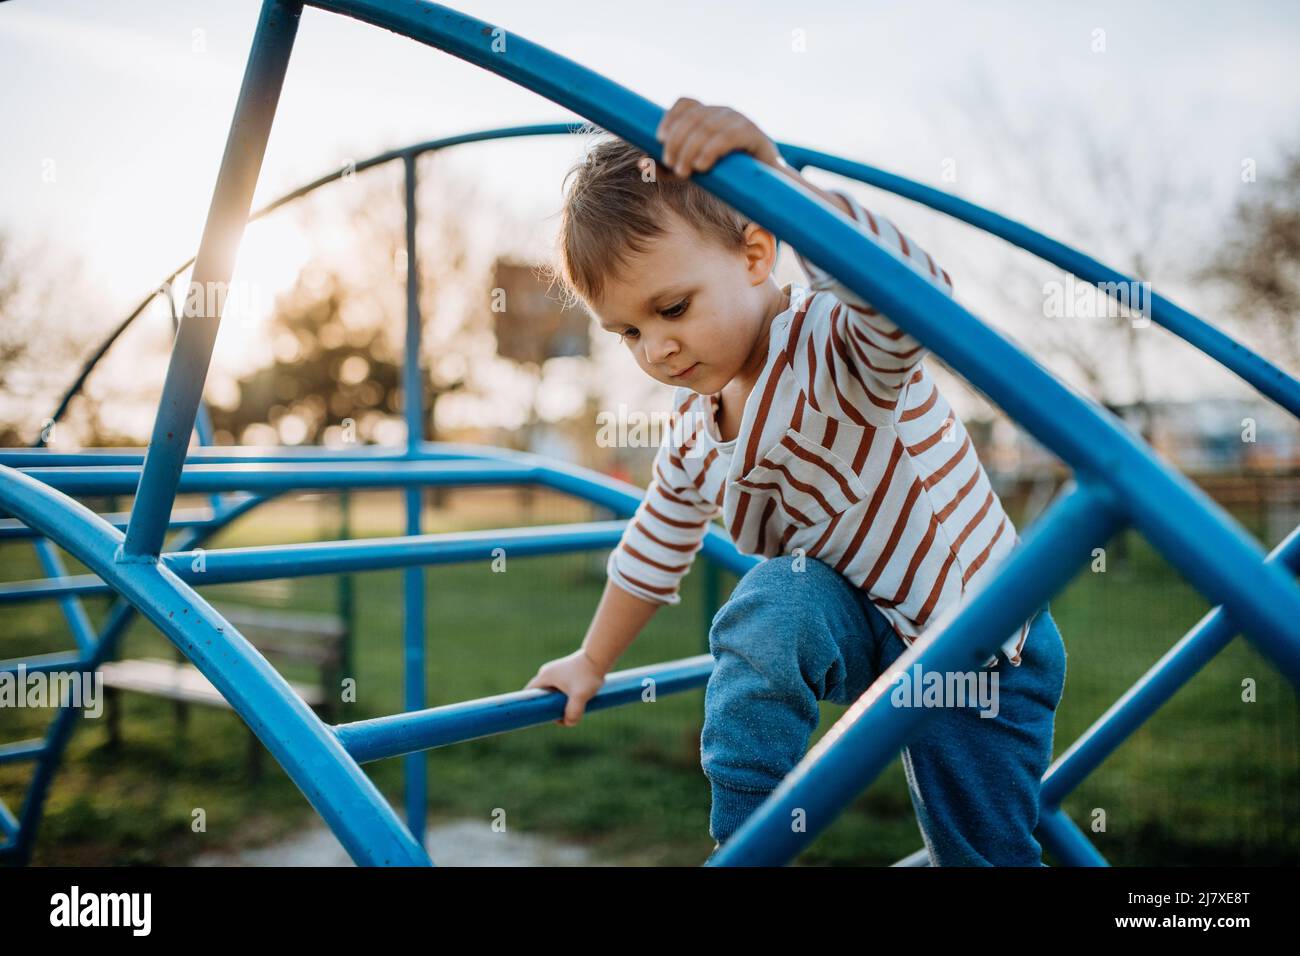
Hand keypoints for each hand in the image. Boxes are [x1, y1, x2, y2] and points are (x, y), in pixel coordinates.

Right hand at [523, 649, 607, 726]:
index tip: (540, 717)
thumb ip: (573, 712)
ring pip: (553, 693)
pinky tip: (577, 700)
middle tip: (561, 715)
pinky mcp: (566, 672)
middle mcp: (547, 672)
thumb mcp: (580, 696)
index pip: (529, 693)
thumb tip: (569, 723)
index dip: (531, 706)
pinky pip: (561, 688)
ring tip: (573, 707)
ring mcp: (557, 671)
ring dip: (559, 702)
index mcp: (544, 676)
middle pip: (542, 695)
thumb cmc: (587, 675)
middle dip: (549, 707)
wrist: (599, 658)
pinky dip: (566, 696)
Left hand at [655, 97, 782, 178]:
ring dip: (690, 149)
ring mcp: (739, 120)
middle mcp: (723, 112)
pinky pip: (728, 136)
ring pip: (707, 127)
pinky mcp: (753, 134)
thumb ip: (667, 168)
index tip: (659, 139)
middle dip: (677, 142)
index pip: (686, 103)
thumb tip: (641, 163)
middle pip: (693, 117)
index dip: (670, 117)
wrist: (764, 187)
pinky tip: (702, 165)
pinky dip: (711, 149)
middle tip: (671, 165)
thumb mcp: (692, 171)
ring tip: (684, 172)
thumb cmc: (725, 177)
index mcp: (709, 115)